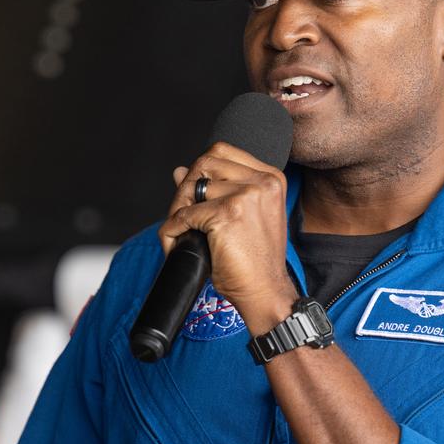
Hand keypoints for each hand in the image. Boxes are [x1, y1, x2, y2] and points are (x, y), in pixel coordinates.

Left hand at [159, 141, 298, 330]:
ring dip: (177, 212)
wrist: (265, 291)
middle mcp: (262, 182)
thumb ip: (213, 190)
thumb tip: (179, 171)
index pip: (221, 152)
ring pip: (191, 188)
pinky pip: (184, 214)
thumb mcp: (239, 217)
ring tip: (182, 233)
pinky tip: (178, 244)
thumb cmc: (254, 261)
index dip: (200, 172)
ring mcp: (246, 195)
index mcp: (270, 178)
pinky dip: (173, 230)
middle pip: (204, 164)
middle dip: (186, 189)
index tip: (195, 196)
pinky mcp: (227, 214)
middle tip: (182, 215)